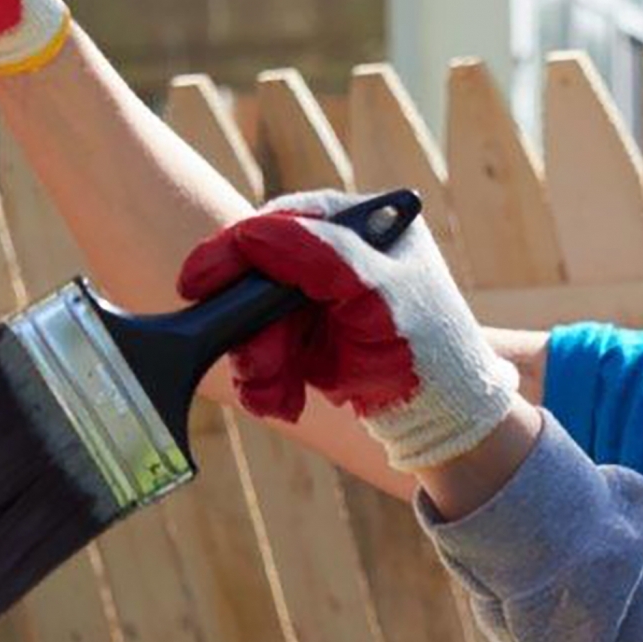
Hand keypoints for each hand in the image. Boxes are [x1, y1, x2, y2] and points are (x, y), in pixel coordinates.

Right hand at [177, 191, 517, 470]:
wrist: (443, 418)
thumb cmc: (428, 349)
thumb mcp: (377, 293)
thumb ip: (319, 255)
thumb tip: (253, 232)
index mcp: (359, 226)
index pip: (281, 222)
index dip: (234, 250)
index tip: (199, 283)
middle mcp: (334, 256)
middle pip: (257, 276)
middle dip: (251, 328)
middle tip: (256, 363)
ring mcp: (318, 298)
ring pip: (253, 320)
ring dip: (258, 362)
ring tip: (278, 394)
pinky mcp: (306, 337)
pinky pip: (263, 350)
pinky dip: (267, 379)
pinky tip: (285, 400)